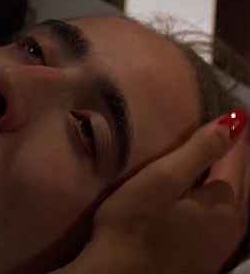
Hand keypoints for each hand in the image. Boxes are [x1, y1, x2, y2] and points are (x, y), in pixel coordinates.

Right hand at [55, 109, 249, 273]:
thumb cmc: (131, 226)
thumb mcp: (161, 181)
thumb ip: (198, 151)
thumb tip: (234, 122)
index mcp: (224, 203)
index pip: (235, 156)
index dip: (234, 131)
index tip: (237, 111)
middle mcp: (233, 225)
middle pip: (243, 180)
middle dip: (238, 153)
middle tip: (233, 129)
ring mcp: (220, 246)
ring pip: (238, 201)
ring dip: (233, 177)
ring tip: (224, 156)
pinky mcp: (204, 259)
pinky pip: (225, 219)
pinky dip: (224, 199)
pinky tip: (213, 197)